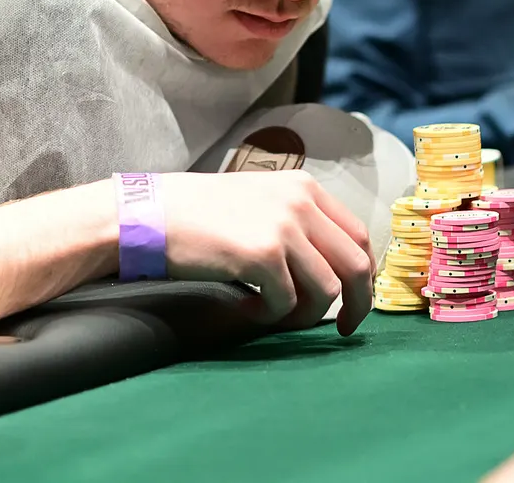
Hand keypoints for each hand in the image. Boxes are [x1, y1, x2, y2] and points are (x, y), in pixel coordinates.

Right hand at [159, 170, 371, 336]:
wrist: (150, 213)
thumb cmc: (198, 212)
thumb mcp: (259, 200)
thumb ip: (297, 223)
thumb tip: (329, 268)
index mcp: (304, 187)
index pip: (359, 235)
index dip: (363, 274)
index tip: (352, 300)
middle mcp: (301, 202)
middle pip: (356, 264)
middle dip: (356, 303)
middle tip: (342, 326)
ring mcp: (284, 227)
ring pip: (326, 290)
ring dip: (304, 315)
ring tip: (273, 315)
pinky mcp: (263, 254)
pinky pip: (287, 303)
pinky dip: (271, 316)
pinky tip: (247, 307)